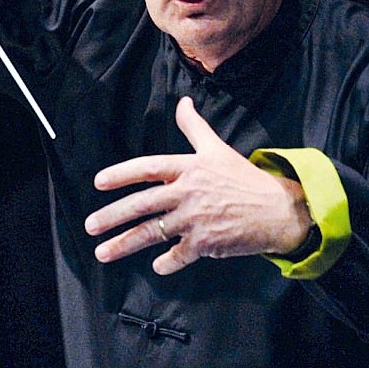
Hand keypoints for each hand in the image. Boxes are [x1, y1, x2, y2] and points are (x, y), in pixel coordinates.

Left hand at [85, 96, 312, 274]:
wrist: (278, 209)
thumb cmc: (245, 178)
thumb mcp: (217, 148)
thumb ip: (194, 127)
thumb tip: (183, 102)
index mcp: (189, 168)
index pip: (148, 168)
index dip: (122, 174)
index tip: (98, 182)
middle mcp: (189, 192)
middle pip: (143, 204)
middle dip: (112, 216)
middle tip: (90, 225)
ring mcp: (196, 219)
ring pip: (152, 233)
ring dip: (124, 245)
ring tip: (102, 253)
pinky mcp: (206, 243)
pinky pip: (178, 255)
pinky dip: (166, 262)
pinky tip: (156, 265)